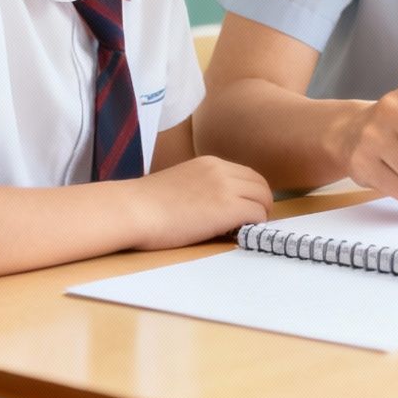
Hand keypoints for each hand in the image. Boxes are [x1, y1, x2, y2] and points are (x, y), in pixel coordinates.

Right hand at [120, 156, 272, 249]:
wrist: (134, 210)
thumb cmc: (145, 204)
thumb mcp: (180, 183)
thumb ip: (201, 187)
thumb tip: (213, 205)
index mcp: (209, 163)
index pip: (247, 175)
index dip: (251, 193)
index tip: (246, 208)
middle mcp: (221, 170)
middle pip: (260, 185)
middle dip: (261, 203)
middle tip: (252, 222)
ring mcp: (226, 188)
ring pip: (263, 199)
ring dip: (259, 215)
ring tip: (244, 229)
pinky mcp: (228, 208)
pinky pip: (257, 215)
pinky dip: (254, 225)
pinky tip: (238, 234)